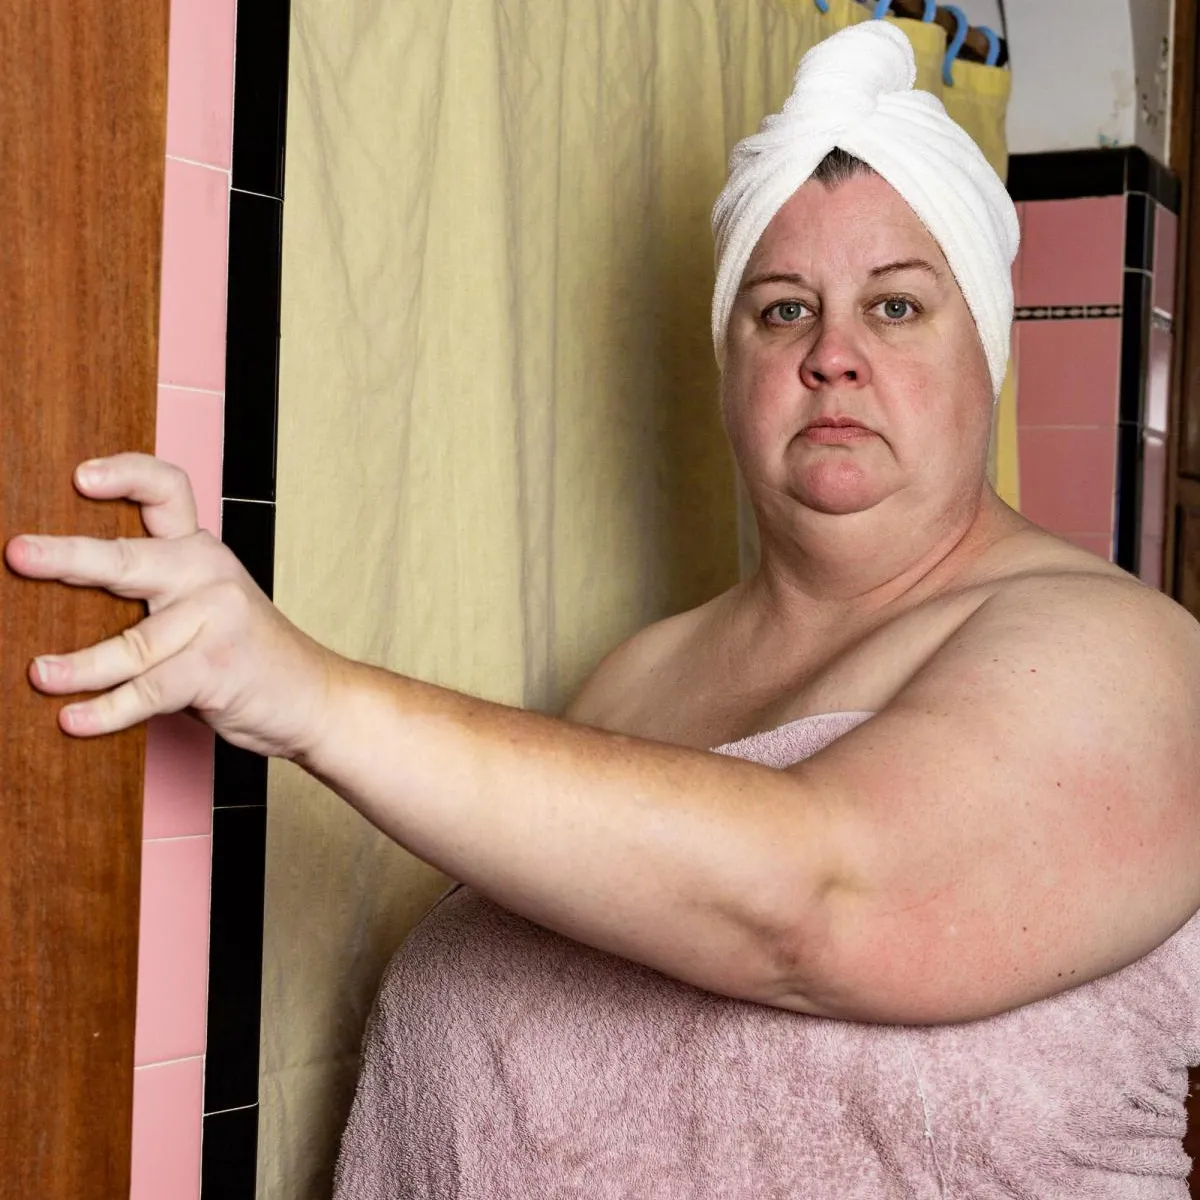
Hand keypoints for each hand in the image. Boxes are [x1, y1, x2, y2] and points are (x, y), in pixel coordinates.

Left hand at [4, 453, 334, 757]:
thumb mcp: (206, 604)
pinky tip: (75, 718)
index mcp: (199, 551)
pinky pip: (148, 689)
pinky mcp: (214, 669)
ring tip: (39, 674)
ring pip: (130, 643)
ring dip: (78, 666)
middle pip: (129, 558)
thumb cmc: (247, 653)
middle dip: (67, 557)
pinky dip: (106, 709)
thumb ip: (151, 593)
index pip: (166, 490)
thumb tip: (54, 602)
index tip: (80, 477)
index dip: (124, 474)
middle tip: (19, 553)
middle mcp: (206, 574)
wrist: (315, 696)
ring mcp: (215, 621)